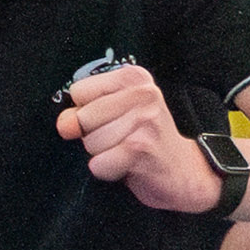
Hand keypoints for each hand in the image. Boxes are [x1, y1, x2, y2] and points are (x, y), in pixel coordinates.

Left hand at [55, 59, 223, 216]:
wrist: (184, 171)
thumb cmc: (144, 140)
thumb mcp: (115, 115)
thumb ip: (83, 113)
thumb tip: (65, 124)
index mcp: (133, 78)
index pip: (79, 91)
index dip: (88, 112)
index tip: (115, 120)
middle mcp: (142, 94)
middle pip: (82, 118)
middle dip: (94, 136)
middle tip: (123, 140)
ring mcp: (144, 121)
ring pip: (89, 143)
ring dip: (104, 155)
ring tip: (128, 152)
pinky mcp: (141, 148)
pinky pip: (98, 164)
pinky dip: (108, 171)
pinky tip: (130, 166)